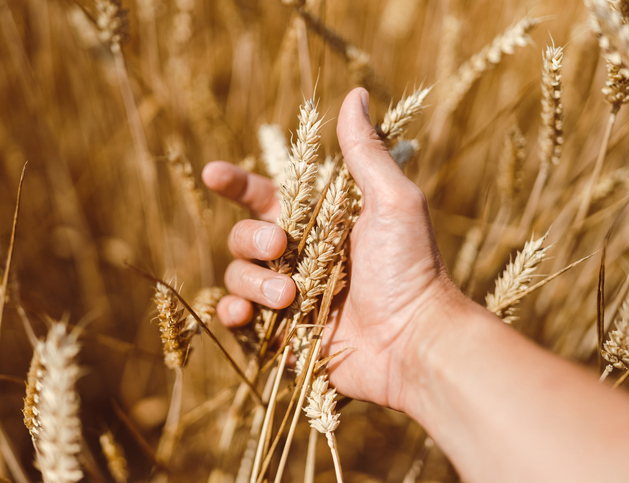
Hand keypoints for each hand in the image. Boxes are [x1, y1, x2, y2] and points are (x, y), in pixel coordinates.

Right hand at [202, 88, 466, 411]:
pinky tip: (245, 315)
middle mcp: (299, 257)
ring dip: (255, 282)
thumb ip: (366, 152)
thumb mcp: (393, 201)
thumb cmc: (411, 267)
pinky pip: (238, 318)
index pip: (266, 197)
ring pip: (238, 276)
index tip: (213, 174)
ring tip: (290, 297)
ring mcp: (288, 296)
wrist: (415, 341)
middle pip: (243, 236)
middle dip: (253, 239)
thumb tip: (354, 95)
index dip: (237, 185)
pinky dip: (234, 314)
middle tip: (281, 246)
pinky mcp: (282, 333)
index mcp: (320, 223)